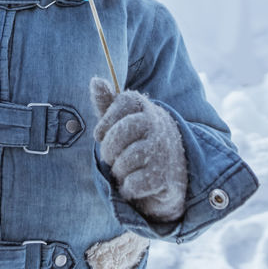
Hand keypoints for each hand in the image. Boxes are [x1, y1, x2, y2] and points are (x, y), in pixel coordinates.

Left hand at [90, 77, 187, 221]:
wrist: (173, 168)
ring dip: (119, 171)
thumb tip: (95, 80)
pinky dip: (128, 188)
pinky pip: (133, 183)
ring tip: (128, 168)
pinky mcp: (166, 175)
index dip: (105, 121)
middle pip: (118, 135)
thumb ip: (106, 103)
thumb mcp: (122, 119)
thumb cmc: (138, 140)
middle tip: (111, 156)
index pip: (123, 102)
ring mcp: (163, 149)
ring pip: (124, 162)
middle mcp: (157, 124)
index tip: (99, 135)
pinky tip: (136, 183)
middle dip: (108, 151)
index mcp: (144, 107)